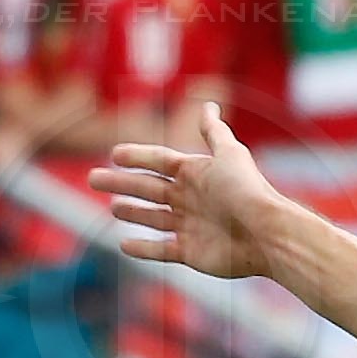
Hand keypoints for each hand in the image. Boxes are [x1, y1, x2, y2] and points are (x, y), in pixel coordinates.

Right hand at [91, 100, 284, 277]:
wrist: (264, 233)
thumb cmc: (246, 191)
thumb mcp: (228, 153)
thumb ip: (214, 132)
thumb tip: (208, 104)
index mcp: (197, 173)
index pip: (160, 162)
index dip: (138, 157)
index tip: (114, 154)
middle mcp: (192, 199)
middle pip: (149, 189)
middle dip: (121, 183)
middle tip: (92, 178)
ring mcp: (190, 226)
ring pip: (153, 218)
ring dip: (133, 212)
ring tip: (113, 207)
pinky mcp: (191, 253)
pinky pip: (161, 250)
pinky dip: (143, 248)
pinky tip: (124, 243)